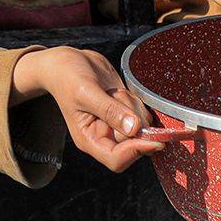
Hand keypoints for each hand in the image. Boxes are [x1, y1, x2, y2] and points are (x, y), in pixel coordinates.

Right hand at [12, 45, 163, 171]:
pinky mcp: (124, 112)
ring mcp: (116, 125)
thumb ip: (109, 110)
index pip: (116, 159)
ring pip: (142, 127)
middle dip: (133, 118)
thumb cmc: (68, 76)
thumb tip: (134, 128)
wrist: (67, 61)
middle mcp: (104, 136)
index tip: (153, 138)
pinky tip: (118, 90)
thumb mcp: (86, 92)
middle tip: (116, 95)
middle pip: (134, 142)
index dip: (136, 151)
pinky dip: (136, 101)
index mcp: (89, 139)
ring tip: (113, 91)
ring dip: (134, 106)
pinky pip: (143, 113)